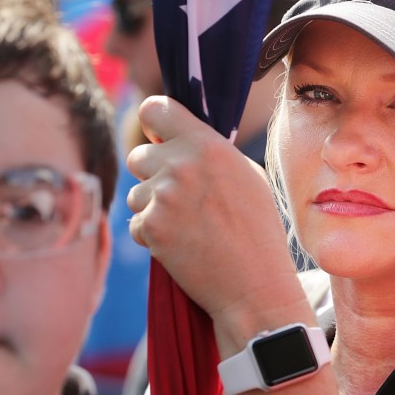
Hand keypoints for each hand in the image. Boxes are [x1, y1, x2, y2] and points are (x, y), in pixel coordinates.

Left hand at [125, 96, 307, 339]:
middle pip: (137, 154)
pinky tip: (183, 245)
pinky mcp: (150, 228)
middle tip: (181, 197)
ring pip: (136, 193)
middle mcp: (182, 165)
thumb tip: (180, 139)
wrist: (255, 285)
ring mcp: (162, 197)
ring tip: (189, 227)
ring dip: (154, 208)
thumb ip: (212, 153)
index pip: (155, 108)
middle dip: (153, 173)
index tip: (161, 137)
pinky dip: (154, 235)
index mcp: (209, 145)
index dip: (155, 123)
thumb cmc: (259, 231)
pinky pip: (136, 223)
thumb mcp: (249, 177)